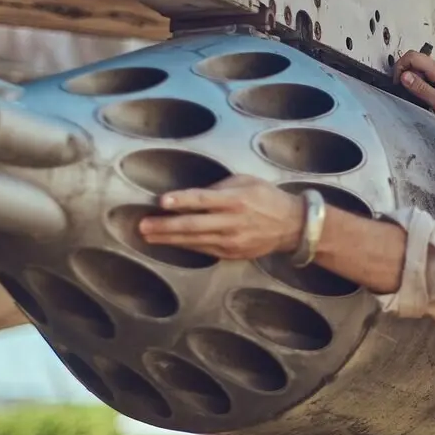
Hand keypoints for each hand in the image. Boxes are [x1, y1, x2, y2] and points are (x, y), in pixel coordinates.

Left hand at [137, 174, 303, 259]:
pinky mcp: (232, 253)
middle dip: (165, 226)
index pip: (203, 199)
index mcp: (236, 200)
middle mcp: (232, 222)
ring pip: (194, 240)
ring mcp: (231, 240)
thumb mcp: (247, 181)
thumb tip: (193, 196)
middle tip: (143, 225)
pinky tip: (171, 242)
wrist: (291, 225)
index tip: (162, 201)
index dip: (181, 201)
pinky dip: (186, 245)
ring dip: (169, 238)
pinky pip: (204, 248)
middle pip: (193, 225)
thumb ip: (220, 187)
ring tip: (148, 236)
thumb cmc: (267, 197)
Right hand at [393, 50, 434, 133]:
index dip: (400, 67)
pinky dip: (424, 83)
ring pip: (423, 68)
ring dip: (415, 79)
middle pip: (416, 60)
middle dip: (406, 73)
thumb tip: (404, 76)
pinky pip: (430, 75)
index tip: (397, 81)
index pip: (412, 56)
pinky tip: (428, 96)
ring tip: (417, 96)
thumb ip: (420, 88)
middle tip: (404, 89)